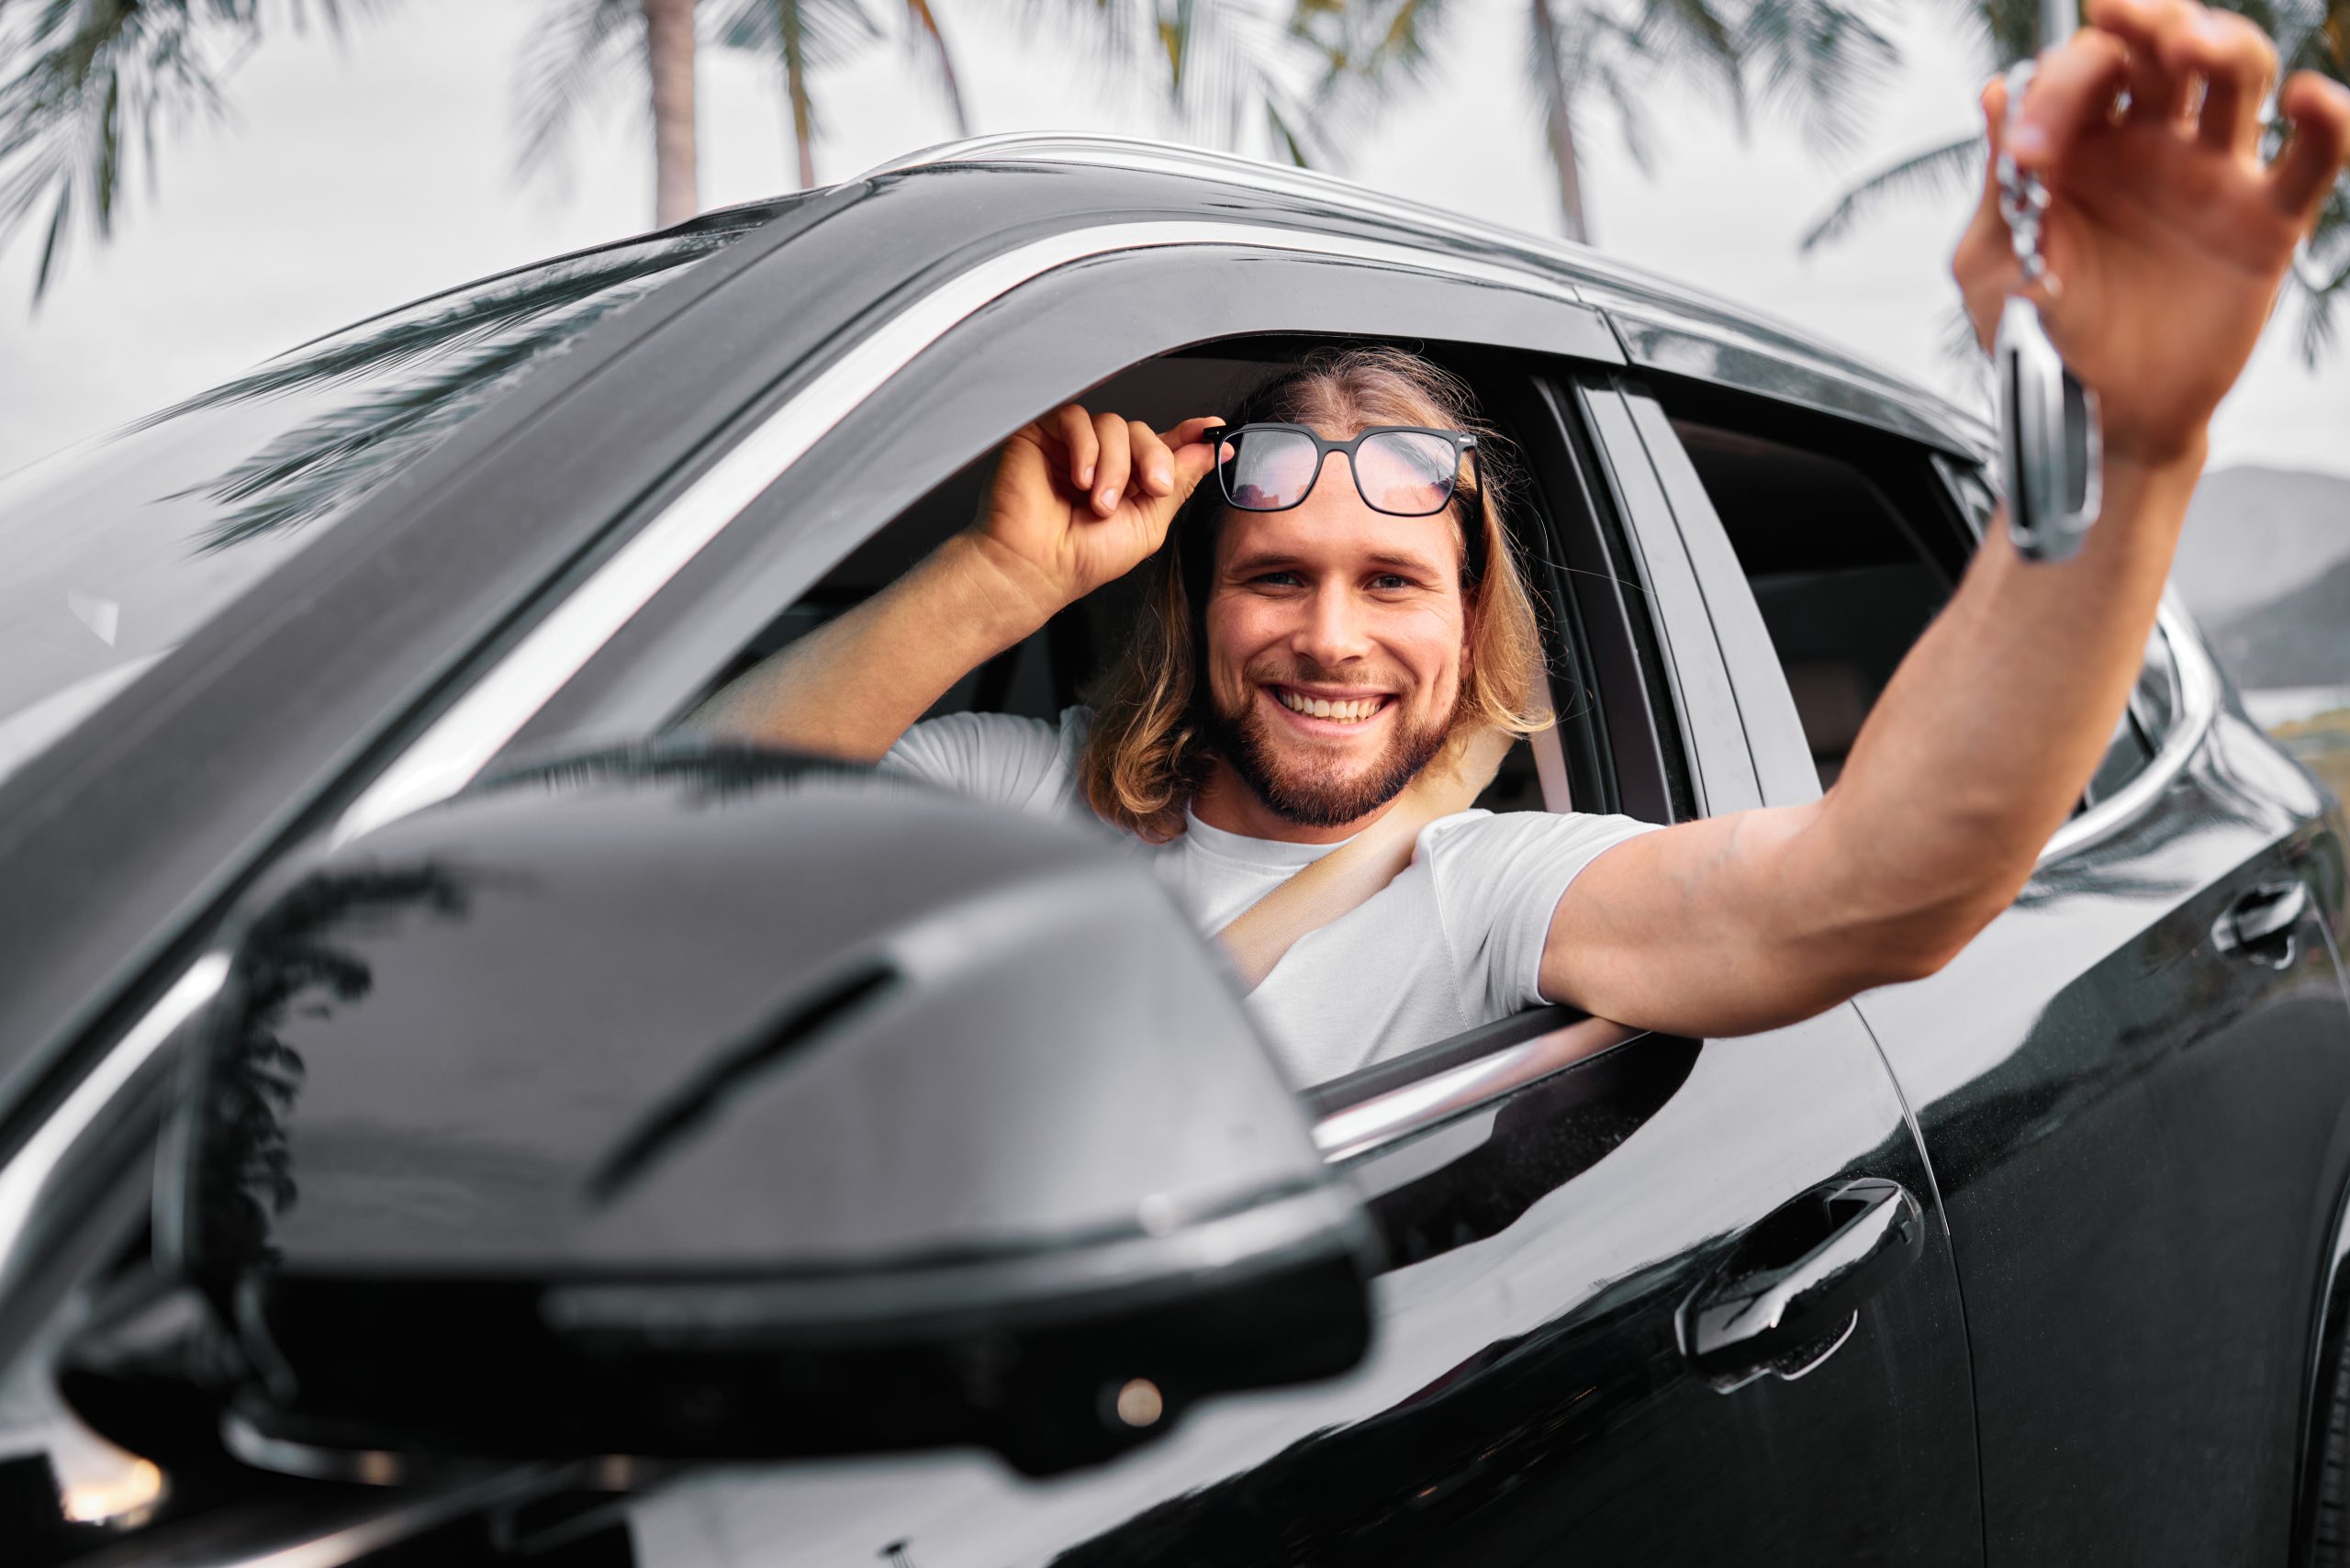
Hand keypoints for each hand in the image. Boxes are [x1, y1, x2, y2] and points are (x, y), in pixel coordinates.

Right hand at [963, 405, 1223, 623]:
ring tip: (1099, 502)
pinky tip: (1080, 479)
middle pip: (1142, 430)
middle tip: (1150, 489)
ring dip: (1115, 465)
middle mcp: (1103, 460)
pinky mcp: (1043, 436)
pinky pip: (1077, 419)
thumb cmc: (1082, 558)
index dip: (1190, 434)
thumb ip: (1178, 483)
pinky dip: (1086, 448)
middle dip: (1153, 458)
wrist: (1035, 567)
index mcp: (1130, 481)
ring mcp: (1073, 447)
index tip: (1214, 430)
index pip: (1163, 445)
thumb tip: (1211, 452)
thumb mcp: (1148, 524)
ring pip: (1113, 424)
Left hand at [1953, 0, 2349, 468]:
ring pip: (2236, 76)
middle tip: (2120, 17)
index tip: (2033, 152)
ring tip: (2190, 44)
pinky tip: (2308, 98)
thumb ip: (2002, 186)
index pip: (2082, 73)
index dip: (2058, 89)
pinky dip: (2327, 119)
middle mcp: (2147, 145)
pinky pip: (2313, 158)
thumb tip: (1997, 91)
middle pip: (2163, 47)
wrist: (2095, 418)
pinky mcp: (2264, 221)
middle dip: (2145, 19)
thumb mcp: (1994, 266)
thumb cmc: (2038, 340)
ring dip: (2219, 41)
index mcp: (2076, 147)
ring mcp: (2209, 176)